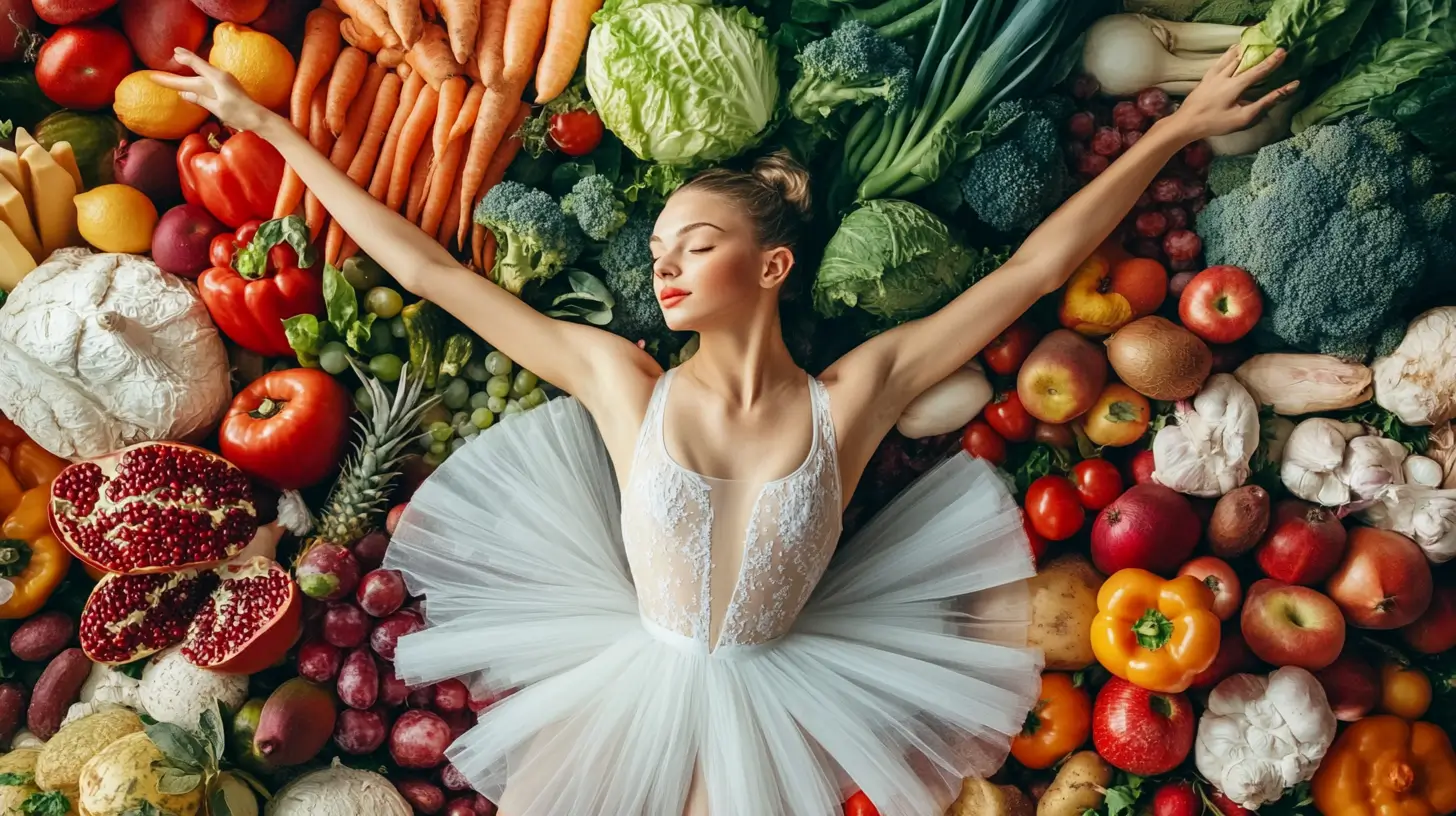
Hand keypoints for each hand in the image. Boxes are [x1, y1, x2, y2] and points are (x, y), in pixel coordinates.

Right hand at [151, 48, 275, 133]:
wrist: (259, 118)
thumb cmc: (239, 114)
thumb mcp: (217, 108)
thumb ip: (200, 99)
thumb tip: (183, 93)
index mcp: (218, 79)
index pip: (198, 65)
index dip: (186, 58)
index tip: (175, 51)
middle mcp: (222, 76)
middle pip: (201, 65)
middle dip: (188, 58)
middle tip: (176, 51)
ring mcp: (227, 80)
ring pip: (206, 70)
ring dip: (195, 64)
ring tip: (185, 59)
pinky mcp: (230, 86)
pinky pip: (211, 76)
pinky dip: (202, 72)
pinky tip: (201, 74)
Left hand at [1166, 46, 1298, 141]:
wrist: (1185, 123)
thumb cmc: (1215, 123)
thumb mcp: (1243, 117)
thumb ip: (1265, 102)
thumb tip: (1287, 89)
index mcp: (1235, 85)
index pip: (1258, 69)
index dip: (1272, 60)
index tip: (1284, 50)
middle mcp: (1224, 75)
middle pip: (1245, 58)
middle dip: (1260, 50)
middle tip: (1272, 41)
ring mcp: (1213, 74)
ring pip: (1232, 55)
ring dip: (1246, 47)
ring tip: (1257, 39)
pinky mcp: (1206, 76)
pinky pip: (1221, 59)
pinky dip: (1231, 51)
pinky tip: (1235, 47)